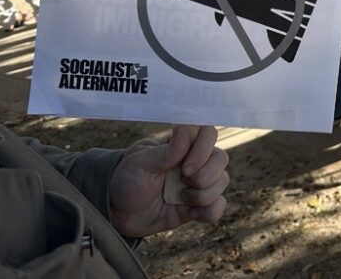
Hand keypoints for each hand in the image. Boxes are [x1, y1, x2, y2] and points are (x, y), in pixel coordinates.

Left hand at [108, 125, 228, 237]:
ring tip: (180, 199)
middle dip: (204, 175)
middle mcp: (195, 160)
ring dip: (203, 194)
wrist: (118, 212)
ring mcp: (198, 182)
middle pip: (221, 158)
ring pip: (222, 182)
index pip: (208, 133)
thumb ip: (167, 150)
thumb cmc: (128, 179)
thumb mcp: (142, 163)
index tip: (184, 167)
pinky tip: (191, 213)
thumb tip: (185, 127)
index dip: (203, 149)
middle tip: (182, 181)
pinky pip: (219, 206)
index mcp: (181, 144)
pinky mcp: (198, 204)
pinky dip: (209, 211)